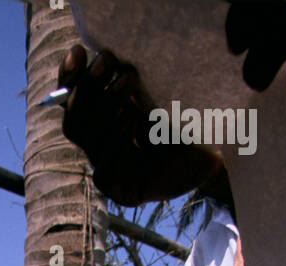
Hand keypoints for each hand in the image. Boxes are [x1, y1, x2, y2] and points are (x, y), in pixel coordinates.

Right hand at [59, 45, 220, 203]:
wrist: (217, 148)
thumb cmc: (185, 115)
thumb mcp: (151, 90)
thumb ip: (119, 77)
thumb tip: (87, 57)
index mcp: (105, 122)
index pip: (72, 103)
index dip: (68, 78)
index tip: (79, 51)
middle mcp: (103, 149)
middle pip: (74, 123)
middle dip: (87, 88)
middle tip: (108, 62)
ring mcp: (112, 173)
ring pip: (87, 142)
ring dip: (103, 108)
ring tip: (127, 83)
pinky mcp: (126, 194)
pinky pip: (104, 171)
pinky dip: (116, 144)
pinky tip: (132, 124)